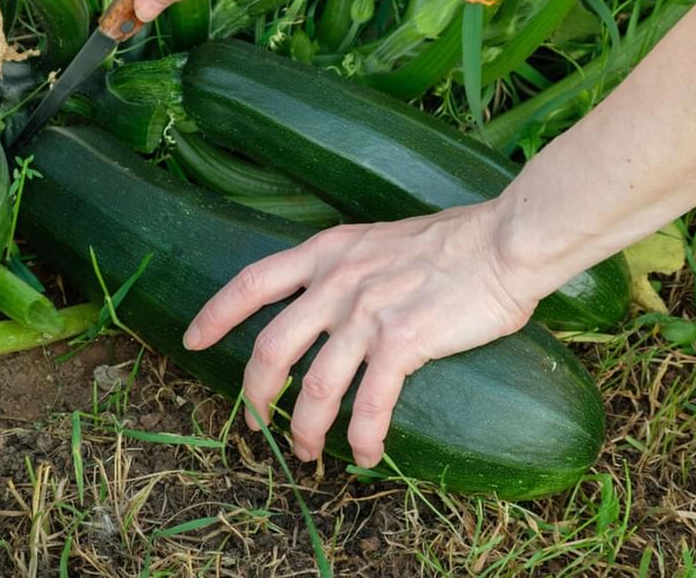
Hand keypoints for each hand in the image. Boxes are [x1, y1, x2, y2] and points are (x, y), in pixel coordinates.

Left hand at [182, 201, 536, 467]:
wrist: (504, 242)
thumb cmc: (454, 241)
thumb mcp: (380, 239)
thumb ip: (350, 267)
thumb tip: (334, 297)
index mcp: (327, 252)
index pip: (252, 282)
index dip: (216, 315)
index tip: (192, 340)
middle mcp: (337, 282)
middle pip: (271, 347)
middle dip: (255, 393)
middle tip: (255, 421)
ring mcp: (366, 312)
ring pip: (315, 385)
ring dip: (304, 427)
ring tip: (306, 452)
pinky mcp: (403, 341)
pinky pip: (370, 402)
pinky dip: (363, 436)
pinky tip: (364, 455)